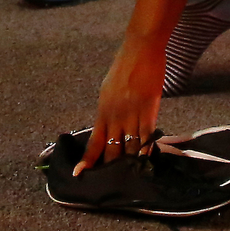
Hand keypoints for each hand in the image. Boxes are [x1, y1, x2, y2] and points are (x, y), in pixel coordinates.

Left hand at [74, 39, 165, 175]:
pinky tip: (147, 160)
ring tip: (132, 176)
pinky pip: (147, 136)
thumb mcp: (108, 89)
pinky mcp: (150, 110)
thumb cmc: (124, 66)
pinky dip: (147, 149)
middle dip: (112, 167)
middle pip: (112, 150)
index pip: (94, 142)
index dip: (88, 160)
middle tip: (112, 182)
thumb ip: (107, 110)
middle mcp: (115, 116)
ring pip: (131, 147)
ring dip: (131, 161)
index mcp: (103, 110)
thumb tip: (107, 127)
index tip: (80, 175)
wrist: (140, 48)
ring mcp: (133, 114)